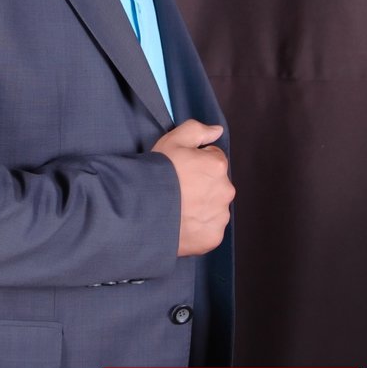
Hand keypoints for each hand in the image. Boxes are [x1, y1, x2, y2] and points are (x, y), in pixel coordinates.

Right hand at [151, 119, 233, 255]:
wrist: (141, 208)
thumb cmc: (157, 173)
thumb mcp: (173, 140)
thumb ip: (198, 130)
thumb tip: (217, 131)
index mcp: (217, 166)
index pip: (214, 160)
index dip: (197, 163)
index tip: (182, 169)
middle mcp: (225, 191)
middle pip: (217, 185)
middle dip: (202, 185)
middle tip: (178, 189)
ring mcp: (219, 216)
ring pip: (214, 208)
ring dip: (202, 207)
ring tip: (178, 207)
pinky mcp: (212, 237)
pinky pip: (209, 230)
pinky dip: (198, 227)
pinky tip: (181, 222)